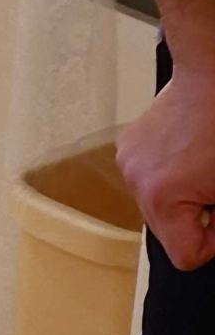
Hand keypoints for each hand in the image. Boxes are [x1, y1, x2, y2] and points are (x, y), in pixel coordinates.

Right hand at [119, 64, 214, 269]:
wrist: (211, 78)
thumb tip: (213, 233)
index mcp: (161, 196)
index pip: (185, 256)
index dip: (213, 244)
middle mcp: (134, 179)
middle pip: (165, 232)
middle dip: (195, 220)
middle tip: (214, 192)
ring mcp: (127, 160)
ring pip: (156, 206)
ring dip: (180, 200)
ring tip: (201, 172)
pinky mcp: (127, 145)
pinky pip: (148, 180)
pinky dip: (168, 178)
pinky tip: (187, 157)